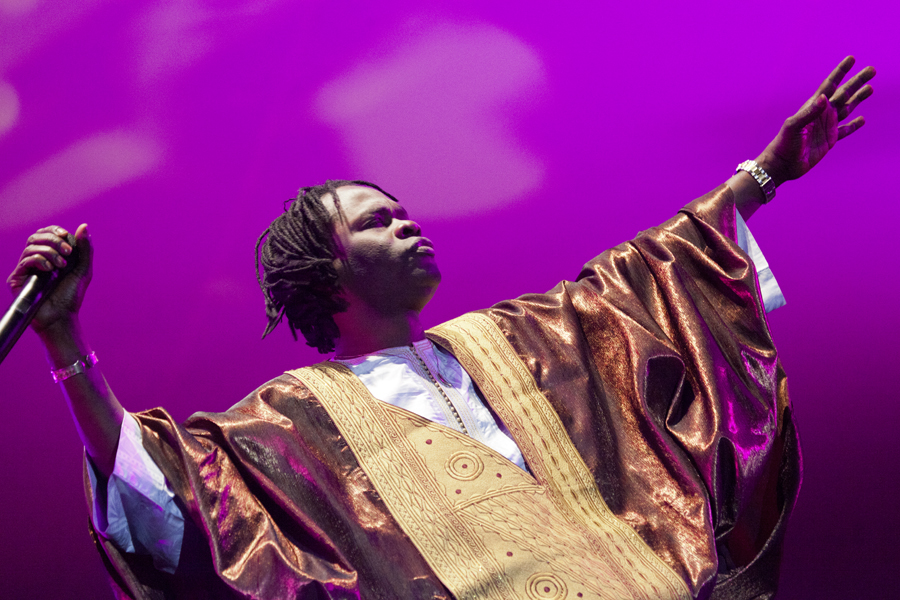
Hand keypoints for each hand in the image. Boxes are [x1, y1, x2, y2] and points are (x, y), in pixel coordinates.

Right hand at [6, 224, 92, 333]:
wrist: (62, 317)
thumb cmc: (71, 295)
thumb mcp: (83, 269)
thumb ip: (85, 248)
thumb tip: (84, 225)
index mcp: (50, 256)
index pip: (45, 234)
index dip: (54, 231)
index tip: (66, 236)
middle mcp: (35, 260)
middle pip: (36, 237)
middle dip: (53, 240)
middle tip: (67, 251)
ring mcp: (25, 269)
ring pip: (31, 247)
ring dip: (49, 251)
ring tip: (62, 265)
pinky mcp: (17, 278)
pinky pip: (25, 260)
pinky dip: (39, 260)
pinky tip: (50, 269)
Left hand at [757, 56, 874, 186]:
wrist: (782, 164)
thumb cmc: (784, 143)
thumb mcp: (794, 126)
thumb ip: (809, 112)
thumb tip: (824, 97)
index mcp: (813, 106)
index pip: (830, 85)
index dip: (841, 72)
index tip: (852, 59)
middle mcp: (822, 114)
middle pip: (844, 93)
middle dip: (857, 81)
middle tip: (872, 70)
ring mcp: (827, 126)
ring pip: (848, 108)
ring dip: (859, 98)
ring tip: (871, 88)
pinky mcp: (830, 140)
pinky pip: (845, 130)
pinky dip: (854, 125)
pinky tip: (862, 119)